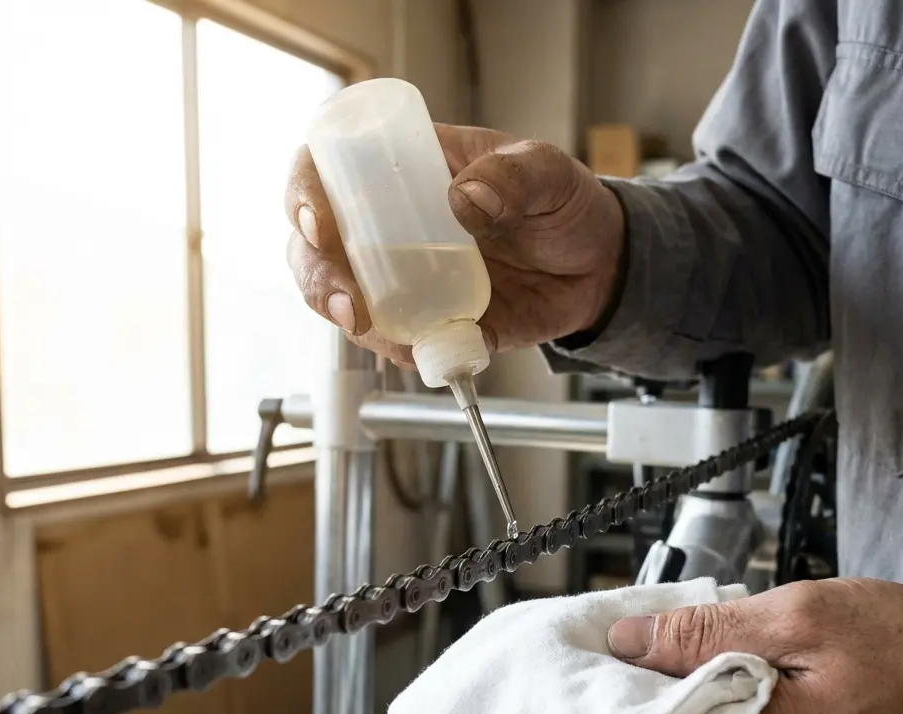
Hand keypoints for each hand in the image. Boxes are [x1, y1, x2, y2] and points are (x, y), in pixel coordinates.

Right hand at [284, 124, 624, 367]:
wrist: (597, 268)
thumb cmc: (564, 205)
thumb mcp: (548, 173)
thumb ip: (515, 177)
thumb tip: (465, 200)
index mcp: (404, 170)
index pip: (327, 171)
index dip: (305, 195)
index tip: (318, 224)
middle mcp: (389, 227)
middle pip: (315, 248)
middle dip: (316, 276)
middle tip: (346, 302)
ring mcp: (405, 279)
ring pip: (344, 301)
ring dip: (351, 322)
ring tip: (387, 334)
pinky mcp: (431, 323)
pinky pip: (399, 343)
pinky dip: (405, 353)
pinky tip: (428, 349)